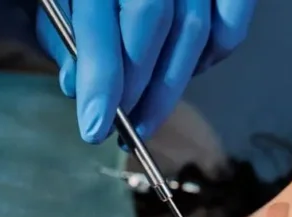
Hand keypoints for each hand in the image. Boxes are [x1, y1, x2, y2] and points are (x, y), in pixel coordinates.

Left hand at [37, 0, 255, 142]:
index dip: (100, 80)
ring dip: (172, 84)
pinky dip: (215, 51)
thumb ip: (63, 34)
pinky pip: (232, 17)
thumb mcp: (59, 0)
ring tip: (149, 116)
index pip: (99, 23)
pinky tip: (189, 70)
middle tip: (128, 129)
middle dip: (140, 87)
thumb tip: (77, 87)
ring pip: (195, 27)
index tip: (95, 129)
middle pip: (153, 22)